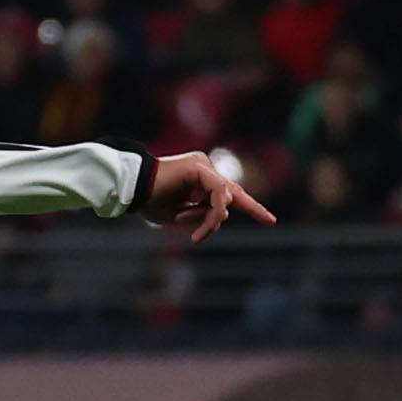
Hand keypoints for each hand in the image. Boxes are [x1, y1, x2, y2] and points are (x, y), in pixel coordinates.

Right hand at [138, 149, 275, 243]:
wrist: (130, 190)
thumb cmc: (149, 202)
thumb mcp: (179, 216)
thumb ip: (202, 214)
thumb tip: (224, 215)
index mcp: (200, 178)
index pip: (229, 194)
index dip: (251, 206)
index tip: (270, 220)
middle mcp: (205, 169)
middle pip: (233, 194)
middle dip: (253, 208)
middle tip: (271, 221)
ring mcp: (204, 166)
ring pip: (225, 199)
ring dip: (211, 221)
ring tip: (196, 234)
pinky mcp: (200, 168)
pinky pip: (218, 195)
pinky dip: (211, 213)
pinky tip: (197, 227)